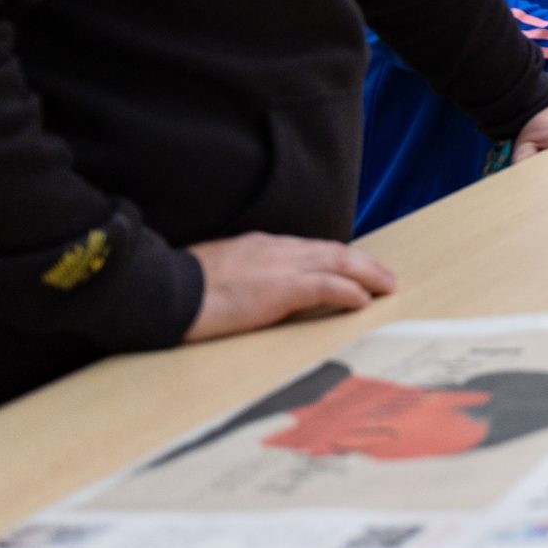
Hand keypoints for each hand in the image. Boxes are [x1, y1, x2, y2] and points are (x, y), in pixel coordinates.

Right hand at [183, 231, 396, 342]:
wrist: (161, 290)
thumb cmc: (178, 289)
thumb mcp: (216, 274)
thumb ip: (241, 275)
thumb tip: (252, 292)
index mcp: (258, 246)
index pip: (309, 249)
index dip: (337, 258)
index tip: (354, 267)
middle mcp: (275, 250)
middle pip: (331, 252)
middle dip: (362, 263)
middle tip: (385, 277)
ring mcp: (278, 267)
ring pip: (337, 264)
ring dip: (367, 275)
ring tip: (386, 287)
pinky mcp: (279, 289)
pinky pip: (325, 286)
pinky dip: (349, 291)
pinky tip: (363, 300)